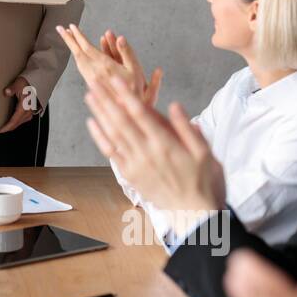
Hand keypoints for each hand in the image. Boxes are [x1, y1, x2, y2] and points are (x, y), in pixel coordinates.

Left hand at [0, 75, 36, 136]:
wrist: (37, 81)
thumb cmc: (28, 83)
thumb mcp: (19, 84)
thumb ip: (12, 88)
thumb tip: (7, 92)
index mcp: (25, 107)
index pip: (14, 122)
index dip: (6, 128)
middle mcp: (28, 112)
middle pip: (15, 124)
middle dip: (6, 128)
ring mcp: (30, 112)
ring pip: (18, 123)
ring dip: (11, 125)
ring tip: (2, 126)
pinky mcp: (29, 111)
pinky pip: (21, 120)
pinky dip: (14, 122)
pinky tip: (9, 121)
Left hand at [57, 24, 161, 106]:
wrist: (127, 113)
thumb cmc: (135, 91)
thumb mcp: (136, 69)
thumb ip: (127, 52)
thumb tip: (119, 37)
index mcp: (104, 66)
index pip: (87, 48)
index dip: (78, 36)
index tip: (70, 27)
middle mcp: (94, 72)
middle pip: (78, 53)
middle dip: (69, 40)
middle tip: (60, 29)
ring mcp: (91, 79)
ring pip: (78, 61)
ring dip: (72, 48)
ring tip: (67, 38)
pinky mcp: (91, 84)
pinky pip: (81, 68)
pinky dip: (77, 57)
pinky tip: (77, 54)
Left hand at [83, 76, 223, 234]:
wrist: (195, 216)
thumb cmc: (205, 183)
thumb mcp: (206, 154)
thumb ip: (188, 129)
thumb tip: (175, 105)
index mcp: (166, 144)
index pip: (141, 114)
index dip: (126, 95)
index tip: (115, 80)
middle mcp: (147, 153)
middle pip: (121, 121)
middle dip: (107, 99)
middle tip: (95, 81)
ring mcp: (136, 165)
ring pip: (113, 134)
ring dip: (100, 113)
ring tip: (90, 96)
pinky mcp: (130, 175)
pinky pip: (111, 153)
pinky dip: (100, 137)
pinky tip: (93, 123)